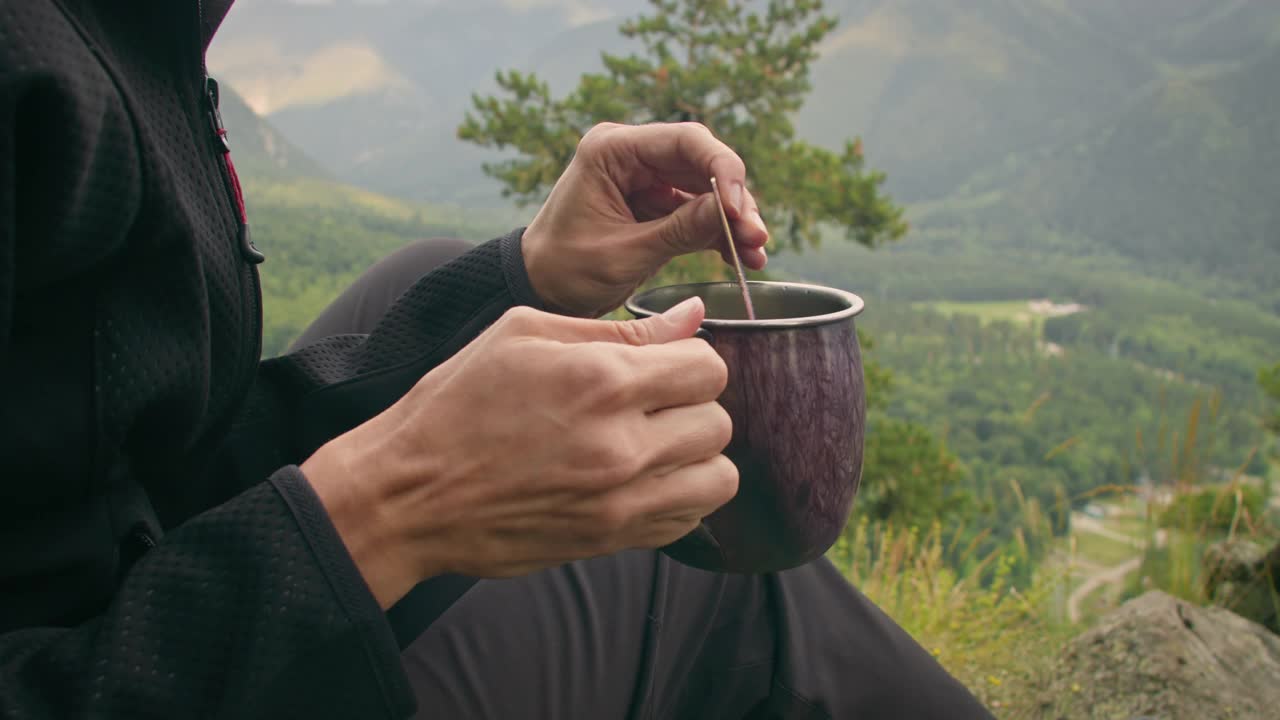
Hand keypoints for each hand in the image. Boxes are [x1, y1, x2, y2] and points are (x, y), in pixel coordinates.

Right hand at [302, 297, 736, 607]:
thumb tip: (692, 314)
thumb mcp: (522, 335)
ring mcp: (619, 500)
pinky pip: (688, 520)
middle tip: (652, 402)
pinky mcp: (610, 540)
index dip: (687, 358)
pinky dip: (680, 498)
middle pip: (719, 421)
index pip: (707, 366)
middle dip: (693, 404)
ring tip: (658, 444)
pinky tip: (643, 479)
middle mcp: (620, 444)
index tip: (659, 363)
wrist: (407, 494)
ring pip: (719, 477)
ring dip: (697, 456)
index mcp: (599, 380)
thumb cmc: (456, 403)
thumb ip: (618, 328)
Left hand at [521, 122, 770, 317]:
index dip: (722, 168)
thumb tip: (733, 215)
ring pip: (707, 189)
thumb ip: (679, 231)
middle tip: (757, 236)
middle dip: (734, 200)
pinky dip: (720, 233)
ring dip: (733, 220)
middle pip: (702, 163)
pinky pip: (698, 212)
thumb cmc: (566, 268)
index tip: (740, 206)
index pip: (683, 141)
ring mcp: (646, 179)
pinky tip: (745, 258)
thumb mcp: (623, 253)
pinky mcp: (656, 205)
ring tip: (756, 252)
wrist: (541, 290)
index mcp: (612, 150)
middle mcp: (632, 155)